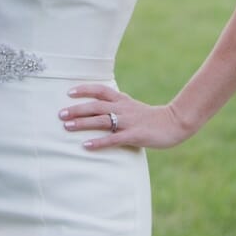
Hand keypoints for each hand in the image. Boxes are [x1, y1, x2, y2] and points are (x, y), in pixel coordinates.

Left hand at [57, 84, 191, 149]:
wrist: (175, 123)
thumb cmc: (152, 117)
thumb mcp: (133, 107)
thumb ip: (118, 106)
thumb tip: (101, 106)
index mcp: (122, 100)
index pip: (100, 90)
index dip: (84, 89)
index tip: (68, 92)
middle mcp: (123, 108)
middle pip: (95, 105)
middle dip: (76, 109)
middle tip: (60, 114)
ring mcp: (128, 121)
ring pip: (101, 120)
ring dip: (82, 123)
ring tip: (66, 127)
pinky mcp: (134, 135)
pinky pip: (113, 139)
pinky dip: (98, 142)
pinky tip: (86, 145)